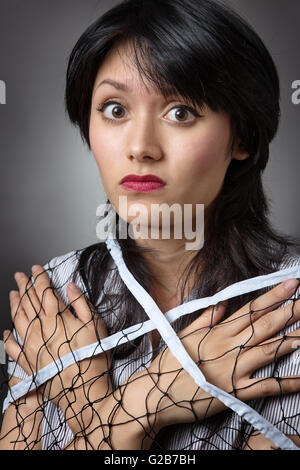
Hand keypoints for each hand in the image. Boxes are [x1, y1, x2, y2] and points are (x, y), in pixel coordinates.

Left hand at [3, 265, 110, 405]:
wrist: (83, 391)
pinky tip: (7, 331)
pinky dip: (8, 337)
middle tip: (19, 276)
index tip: (36, 269)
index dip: (39, 278)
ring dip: (14, 304)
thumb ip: (81, 304)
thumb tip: (71, 287)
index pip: (44, 291)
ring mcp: (31, 346)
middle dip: (24, 286)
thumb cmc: (92, 359)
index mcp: (56, 318)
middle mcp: (40, 329)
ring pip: (18, 319)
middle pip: (28, 302)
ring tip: (12, 294)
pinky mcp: (28, 362)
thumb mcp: (95, 325)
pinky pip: (12, 348)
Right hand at [144, 278, 299, 429]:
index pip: (250, 309)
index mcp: (218, 332)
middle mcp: (228, 347)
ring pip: (269, 350)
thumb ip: (206, 317)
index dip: (273, 296)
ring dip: (292, 340)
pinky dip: (287, 383)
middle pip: (264, 325)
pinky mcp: (235, 392)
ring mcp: (233, 369)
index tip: (290, 284)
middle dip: (290, 311)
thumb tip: (223, 301)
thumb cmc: (169, 363)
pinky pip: (266, 386)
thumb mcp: (186, 334)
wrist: (156, 393)